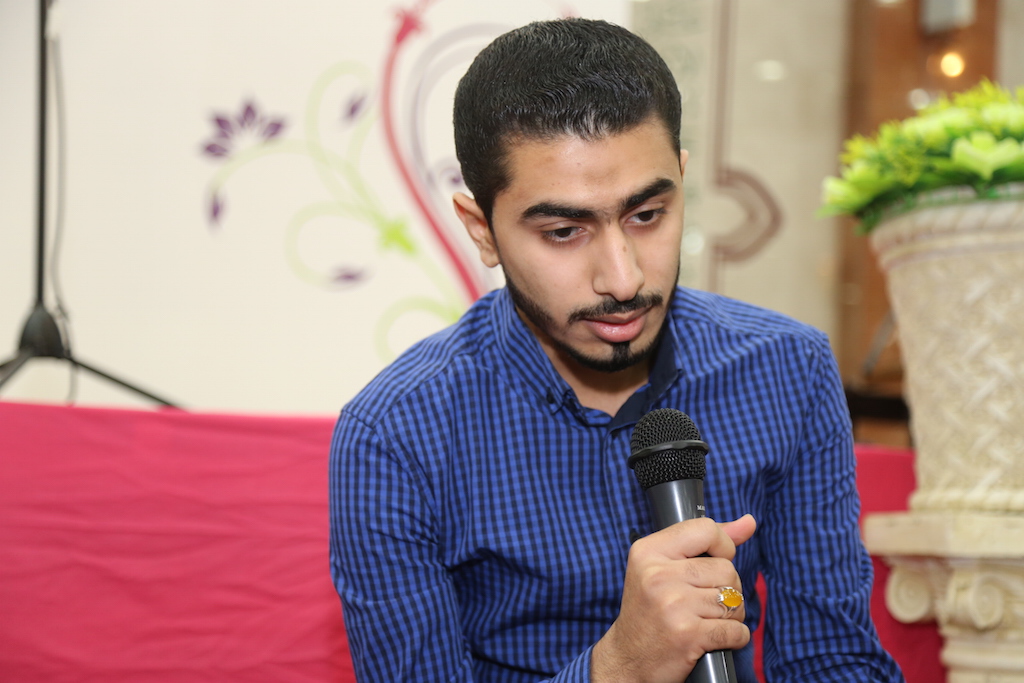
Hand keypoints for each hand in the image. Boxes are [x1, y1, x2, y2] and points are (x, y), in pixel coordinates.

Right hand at [591, 514, 756, 682]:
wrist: (627, 660)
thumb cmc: (648, 611)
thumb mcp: (663, 567)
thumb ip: (705, 542)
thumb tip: (748, 522)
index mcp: (648, 551)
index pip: (705, 530)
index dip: (722, 546)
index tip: (715, 560)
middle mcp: (658, 575)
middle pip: (726, 568)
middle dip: (726, 588)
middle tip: (704, 601)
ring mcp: (673, 604)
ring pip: (734, 599)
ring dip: (731, 615)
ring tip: (707, 620)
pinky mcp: (688, 634)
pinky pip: (736, 630)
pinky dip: (735, 638)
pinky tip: (714, 638)